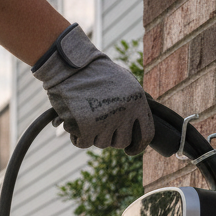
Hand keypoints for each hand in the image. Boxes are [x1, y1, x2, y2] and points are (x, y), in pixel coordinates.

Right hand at [32, 24, 153, 155]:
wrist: (70, 65)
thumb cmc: (95, 72)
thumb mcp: (124, 81)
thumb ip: (134, 102)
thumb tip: (140, 123)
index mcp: (138, 101)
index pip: (146, 134)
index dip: (138, 146)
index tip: (129, 150)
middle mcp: (125, 113)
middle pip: (121, 142)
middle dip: (110, 137)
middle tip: (99, 125)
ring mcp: (106, 121)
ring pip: (101, 143)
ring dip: (92, 134)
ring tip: (85, 115)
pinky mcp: (86, 128)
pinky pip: (83, 143)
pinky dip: (77, 136)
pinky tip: (74, 121)